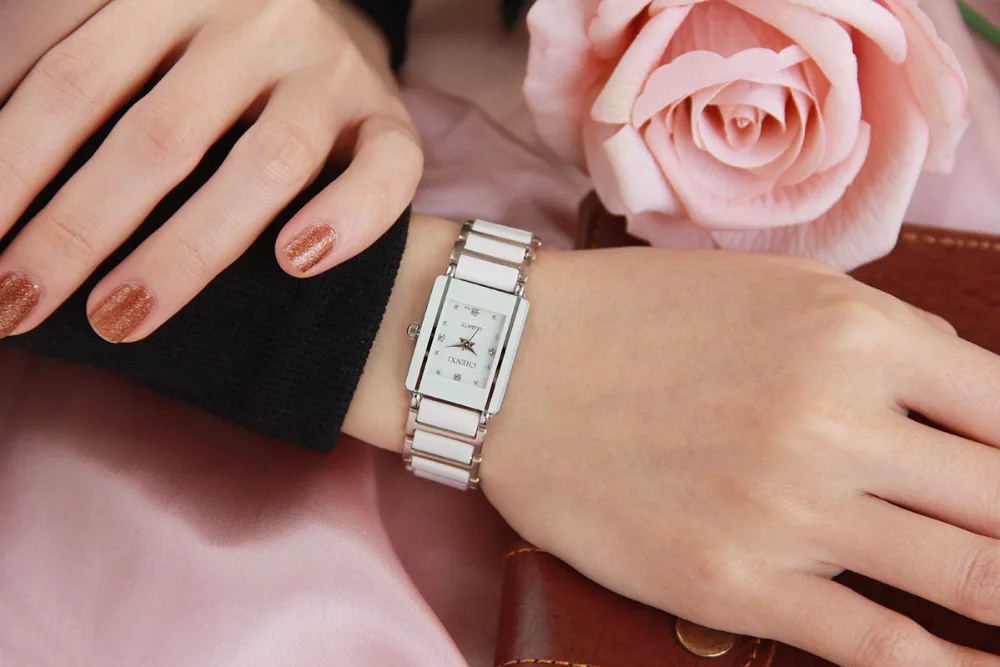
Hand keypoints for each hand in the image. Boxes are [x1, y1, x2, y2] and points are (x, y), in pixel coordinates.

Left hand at [0, 0, 420, 342]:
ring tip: (119, 319)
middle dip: (76, 231)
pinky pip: (386, 173)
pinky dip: (347, 219)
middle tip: (18, 304)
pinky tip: (295, 264)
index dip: (12, 169)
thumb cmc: (204, 42)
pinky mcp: (392, 117)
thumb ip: (63, 72)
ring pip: (266, 164)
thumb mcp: (127, 31)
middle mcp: (257, 18)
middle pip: (159, 134)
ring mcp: (331, 69)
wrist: (326, 16)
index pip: (74, 81)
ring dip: (185, 251)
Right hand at [478, 248, 999, 665]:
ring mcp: (788, 511)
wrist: (512, 364)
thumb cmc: (641, 318)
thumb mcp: (779, 287)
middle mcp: (836, 422)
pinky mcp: (735, 584)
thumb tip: (971, 401)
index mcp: (857, 335)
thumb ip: (888, 336)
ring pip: (972, 579)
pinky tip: (975, 666)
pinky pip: (879, 647)